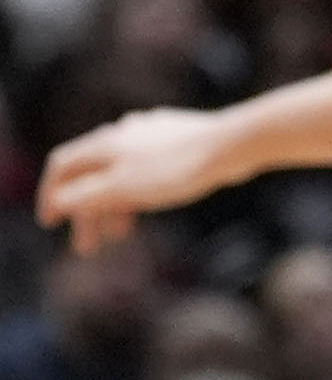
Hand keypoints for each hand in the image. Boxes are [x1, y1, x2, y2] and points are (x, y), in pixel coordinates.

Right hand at [39, 108, 233, 253]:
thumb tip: (57, 202)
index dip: (50, 195)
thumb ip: (84, 196)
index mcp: (104, 143)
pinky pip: (145, 170)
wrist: (233, 144)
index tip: (51, 224)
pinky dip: (138, 192)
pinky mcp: (176, 140)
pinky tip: (147, 207)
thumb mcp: (121, 189)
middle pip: (91, 173)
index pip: (61, 165)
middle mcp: (124, 133)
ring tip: (120, 234)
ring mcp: (151, 135)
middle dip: (86, 211)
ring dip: (114, 206)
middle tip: (88, 247)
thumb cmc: (175, 168)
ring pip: (121, 172)